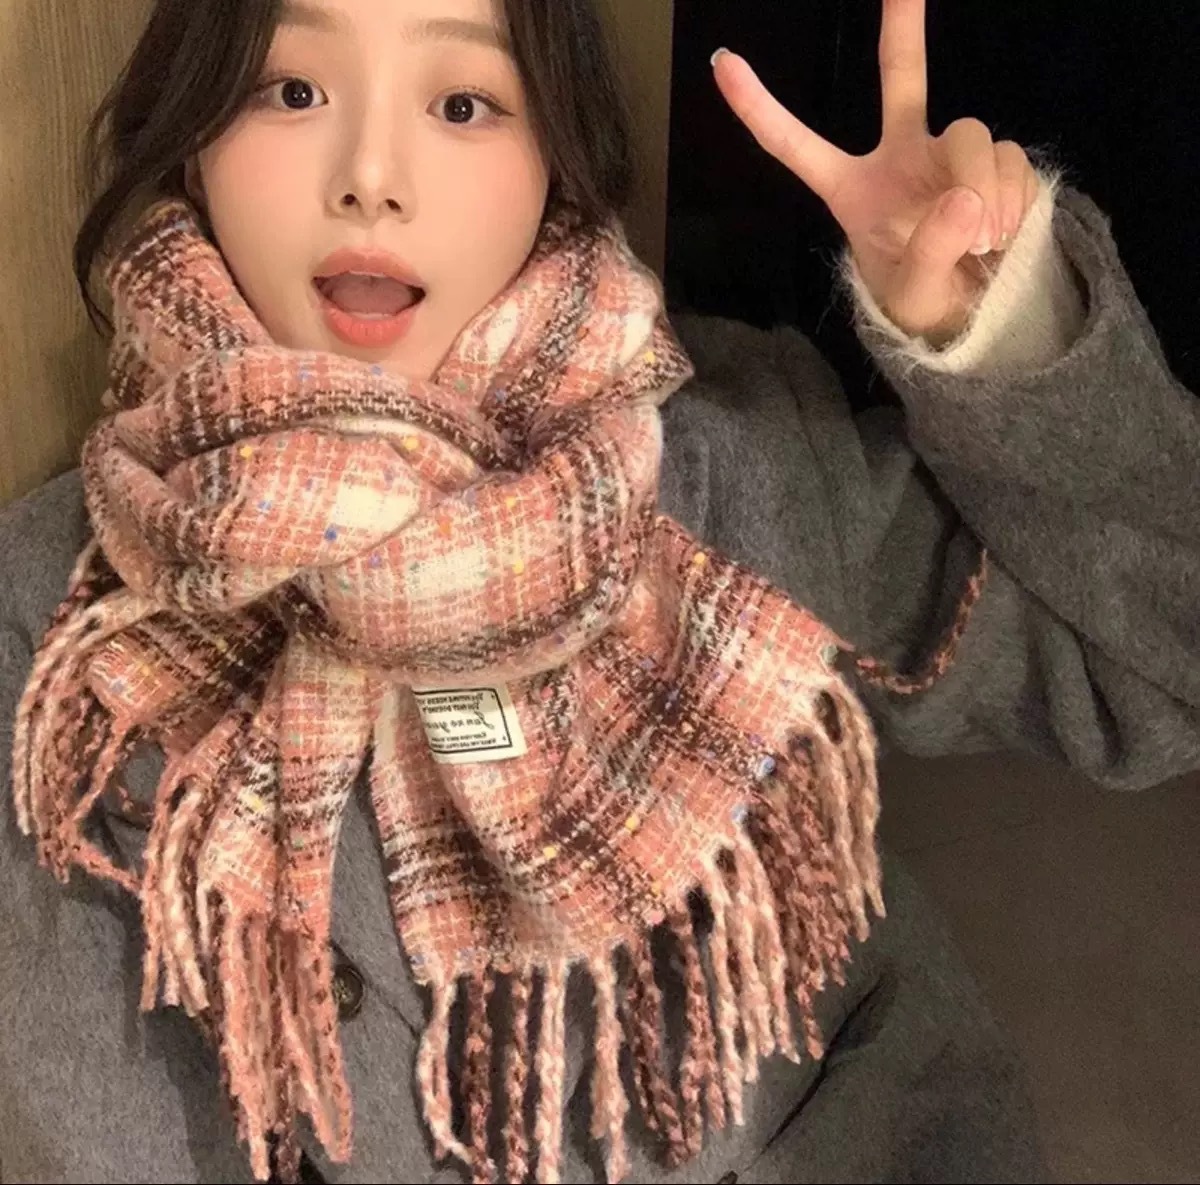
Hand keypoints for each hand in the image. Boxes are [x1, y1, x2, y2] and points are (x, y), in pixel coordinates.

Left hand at [713, 0, 1040, 343]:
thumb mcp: (914, 295)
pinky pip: (1011, 162)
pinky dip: (1013, 200)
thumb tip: (966, 200)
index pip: (797, 145)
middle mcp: (901, 158)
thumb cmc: (923, 306)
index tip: (721, 62)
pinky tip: (1004, 237)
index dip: (759, 109)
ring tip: (985, 244)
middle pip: (902, 77)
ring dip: (985, 187)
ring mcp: (949, 156)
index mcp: (853, 190)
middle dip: (903, 25)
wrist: (978, 320)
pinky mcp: (997, 165)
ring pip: (973, 134)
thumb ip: (931, 254)